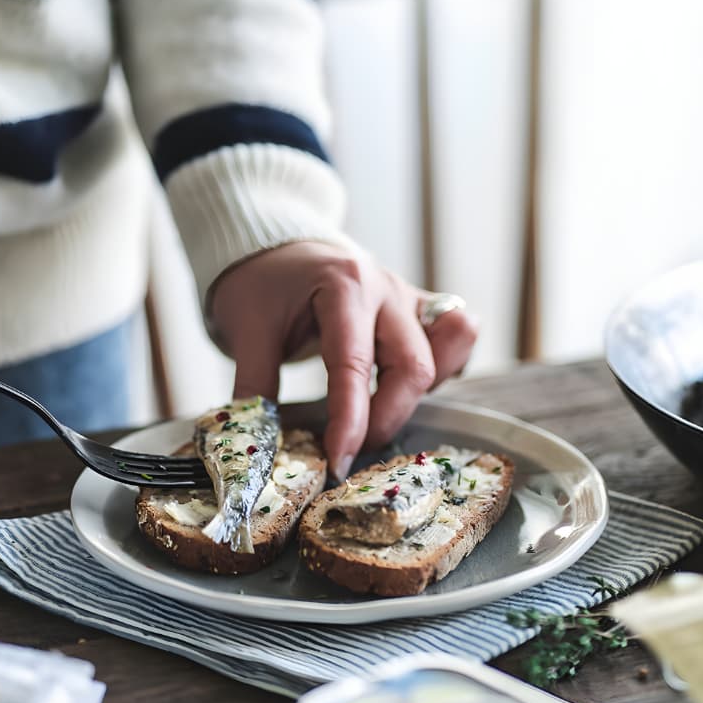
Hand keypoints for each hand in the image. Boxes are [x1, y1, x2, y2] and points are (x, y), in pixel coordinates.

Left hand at [209, 242, 477, 479]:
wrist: (276, 242)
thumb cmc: (261, 280)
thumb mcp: (245, 327)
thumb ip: (255, 384)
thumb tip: (259, 440)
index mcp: (344, 286)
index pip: (354, 364)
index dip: (349, 421)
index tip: (337, 460)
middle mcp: (386, 290)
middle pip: (414, 366)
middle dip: (385, 419)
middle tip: (348, 448)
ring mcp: (409, 298)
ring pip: (442, 356)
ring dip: (414, 398)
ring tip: (374, 418)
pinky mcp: (420, 310)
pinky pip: (456, 338)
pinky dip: (444, 370)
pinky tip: (404, 390)